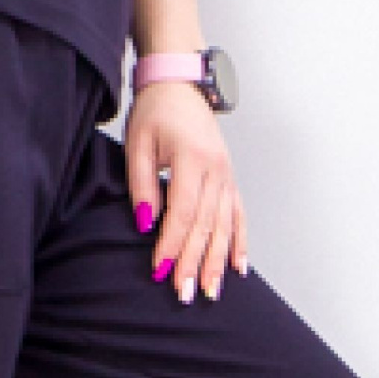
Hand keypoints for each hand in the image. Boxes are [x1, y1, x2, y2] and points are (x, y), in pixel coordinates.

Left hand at [125, 82, 249, 303]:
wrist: (180, 84)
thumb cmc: (156, 110)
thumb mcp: (138, 142)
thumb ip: (142, 184)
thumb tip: (146, 223)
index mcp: (193, 159)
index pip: (182, 213)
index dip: (171, 244)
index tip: (160, 270)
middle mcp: (216, 169)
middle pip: (206, 225)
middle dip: (195, 262)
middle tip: (185, 293)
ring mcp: (227, 174)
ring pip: (225, 225)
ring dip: (219, 260)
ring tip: (212, 291)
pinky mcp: (229, 178)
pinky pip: (238, 215)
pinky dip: (240, 242)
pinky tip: (240, 267)